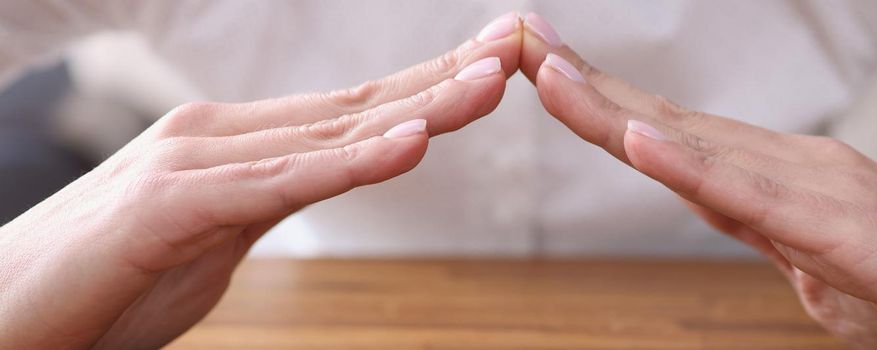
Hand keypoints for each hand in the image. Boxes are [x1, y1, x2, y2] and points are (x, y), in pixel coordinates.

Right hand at [0, 14, 521, 348]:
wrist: (1, 316)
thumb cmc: (107, 281)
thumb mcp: (214, 238)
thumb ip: (268, 202)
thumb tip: (317, 179)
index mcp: (240, 142)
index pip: (354, 110)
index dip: (429, 84)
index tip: (495, 62)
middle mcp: (222, 135)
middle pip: (357, 106)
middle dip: (445, 76)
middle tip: (519, 43)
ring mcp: (197, 162)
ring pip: (331, 133)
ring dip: (420, 107)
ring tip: (492, 79)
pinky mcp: (173, 206)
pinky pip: (281, 185)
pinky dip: (350, 165)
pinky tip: (409, 144)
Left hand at [519, 14, 876, 348]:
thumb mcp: (812, 259)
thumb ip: (760, 223)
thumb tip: (714, 201)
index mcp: (774, 175)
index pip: (666, 131)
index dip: (596, 99)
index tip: (535, 66)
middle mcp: (789, 166)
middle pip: (665, 121)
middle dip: (583, 83)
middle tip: (512, 39)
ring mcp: (819, 191)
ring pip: (698, 145)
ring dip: (614, 109)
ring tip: (546, 71)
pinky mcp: (850, 233)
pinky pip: (757, 198)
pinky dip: (694, 167)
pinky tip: (641, 139)